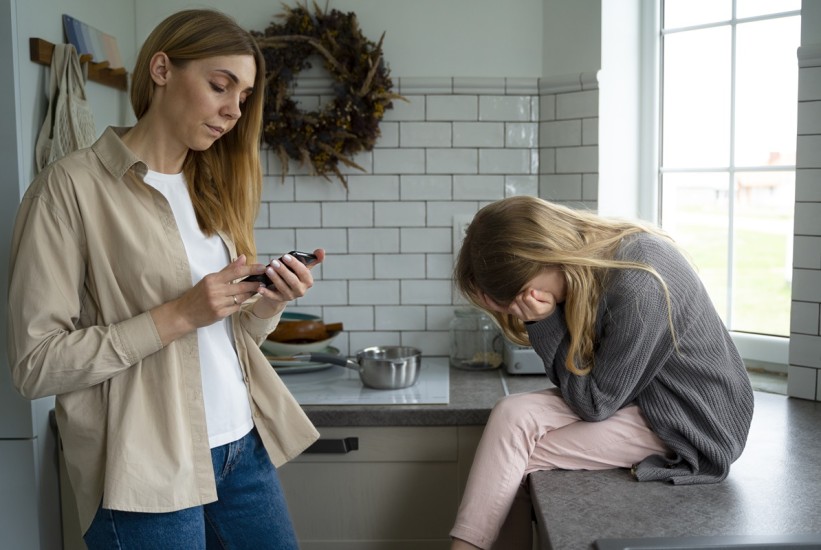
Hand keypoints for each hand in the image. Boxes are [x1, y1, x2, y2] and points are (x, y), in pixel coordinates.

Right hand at [151, 255, 268, 345]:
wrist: (184, 313)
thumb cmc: (197, 295)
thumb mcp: (209, 279)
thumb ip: (227, 270)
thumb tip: (242, 257)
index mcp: (212, 279)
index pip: (236, 272)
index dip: (251, 269)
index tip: (262, 267)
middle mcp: (215, 290)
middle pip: (242, 286)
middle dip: (255, 284)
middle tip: (263, 281)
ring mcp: (218, 303)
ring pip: (241, 298)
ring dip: (249, 295)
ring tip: (253, 291)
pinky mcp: (220, 314)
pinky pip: (236, 307)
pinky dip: (238, 304)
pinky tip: (237, 302)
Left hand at [253, 248, 324, 317]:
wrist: (284, 289)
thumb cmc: (294, 275)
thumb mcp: (303, 267)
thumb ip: (313, 259)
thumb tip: (322, 251)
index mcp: (308, 281)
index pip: (303, 272)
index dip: (295, 264)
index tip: (285, 256)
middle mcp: (301, 290)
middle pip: (292, 281)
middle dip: (283, 271)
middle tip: (274, 261)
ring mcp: (290, 296)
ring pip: (282, 287)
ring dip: (275, 278)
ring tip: (268, 269)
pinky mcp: (279, 300)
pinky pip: (272, 297)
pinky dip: (266, 292)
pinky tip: (260, 287)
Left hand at [479, 288, 557, 322]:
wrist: (542, 316)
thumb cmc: (546, 305)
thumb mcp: (550, 300)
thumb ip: (542, 295)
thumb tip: (531, 291)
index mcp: (535, 310)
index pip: (527, 297)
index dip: (529, 292)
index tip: (532, 291)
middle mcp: (524, 314)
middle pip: (517, 299)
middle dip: (521, 293)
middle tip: (525, 291)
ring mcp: (515, 313)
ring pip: (509, 303)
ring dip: (510, 295)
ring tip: (510, 289)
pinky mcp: (508, 311)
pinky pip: (496, 307)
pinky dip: (489, 301)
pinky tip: (483, 293)